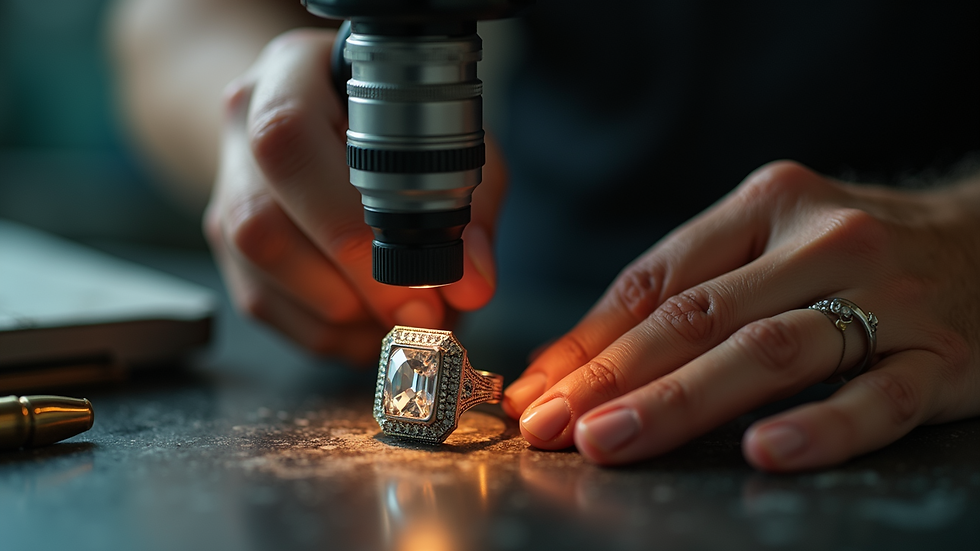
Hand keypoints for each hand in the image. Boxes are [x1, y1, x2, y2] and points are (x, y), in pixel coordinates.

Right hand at [204, 29, 506, 363]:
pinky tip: (373, 321)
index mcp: (291, 75)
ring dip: (343, 313)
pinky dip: (329, 331)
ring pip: (261, 273)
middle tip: (419, 313)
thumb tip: (472, 286)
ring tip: (405, 314)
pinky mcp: (228, 250)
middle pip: (262, 221)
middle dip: (353, 282)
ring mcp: (225, 192)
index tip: (418, 278)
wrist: (328, 120)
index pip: (290, 139)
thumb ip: (471, 206)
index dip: (349, 223)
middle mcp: (243, 130)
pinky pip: (266, 308)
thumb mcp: (451, 139)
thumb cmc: (398, 123)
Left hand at [503, 161, 979, 470]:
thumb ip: (687, 289)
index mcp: (766, 204)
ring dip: (679, 401)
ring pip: (769, 352)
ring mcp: (884, 296)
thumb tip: (574, 357)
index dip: (587, 340)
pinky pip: (877, 397)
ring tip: (612, 441)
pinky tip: (763, 452)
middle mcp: (821, 241)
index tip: (535, 389)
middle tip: (551, 424)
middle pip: (697, 316)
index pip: (655, 279)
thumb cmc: (856, 254)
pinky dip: (819, 426)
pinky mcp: (942, 355)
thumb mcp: (770, 243)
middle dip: (611, 377)